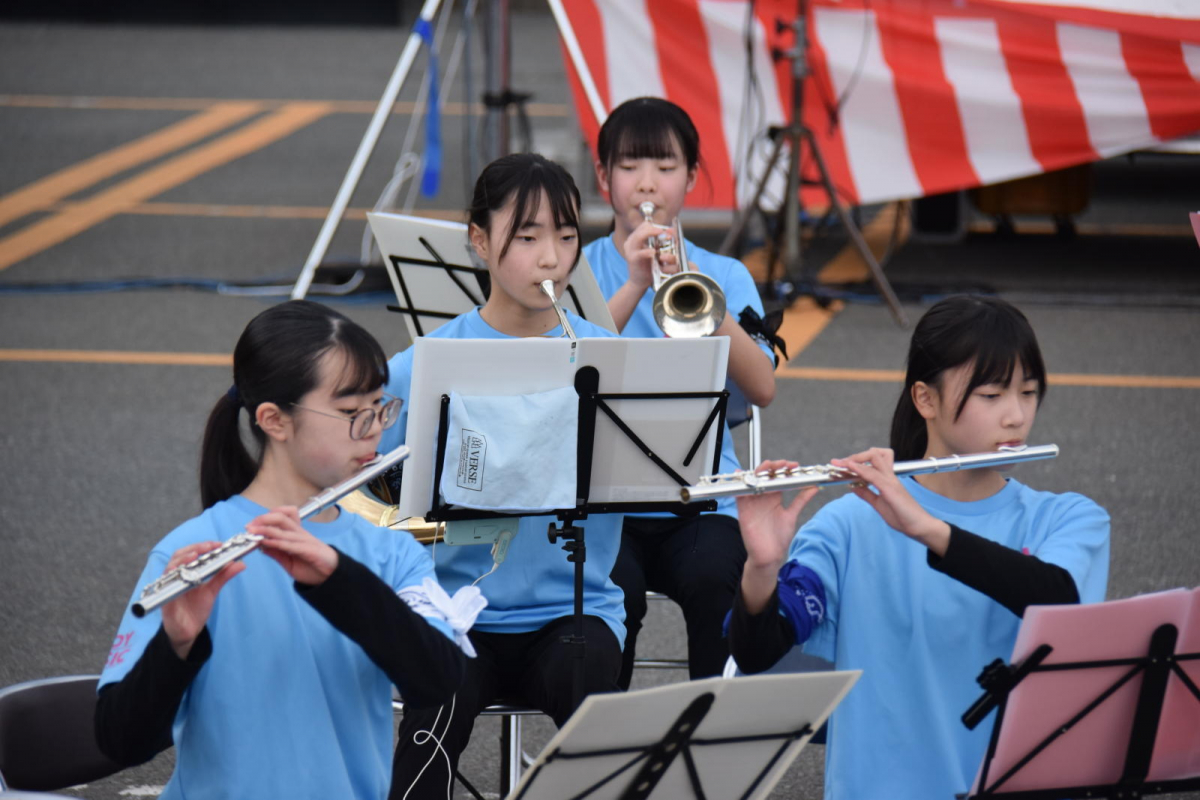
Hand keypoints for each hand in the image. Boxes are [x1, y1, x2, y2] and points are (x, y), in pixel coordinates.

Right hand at [161, 542, 244, 659]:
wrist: (188, 632)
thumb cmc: (196, 609)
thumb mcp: (212, 590)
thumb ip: (224, 576)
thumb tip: (240, 563)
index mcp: (186, 572)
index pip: (190, 553)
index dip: (202, 546)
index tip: (218, 544)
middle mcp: (175, 577)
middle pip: (178, 556)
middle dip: (193, 549)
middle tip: (209, 547)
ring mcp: (169, 588)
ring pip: (169, 569)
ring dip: (181, 561)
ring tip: (194, 556)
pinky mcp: (165, 601)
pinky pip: (165, 589)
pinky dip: (173, 580)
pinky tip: (182, 576)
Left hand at [249, 506, 338, 586]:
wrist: (331, 576)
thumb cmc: (312, 567)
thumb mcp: (289, 561)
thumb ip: (277, 553)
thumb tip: (261, 546)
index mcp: (296, 534)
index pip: (283, 516)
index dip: (267, 517)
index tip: (252, 524)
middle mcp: (300, 533)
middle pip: (281, 517)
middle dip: (263, 519)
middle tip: (249, 526)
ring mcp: (304, 540)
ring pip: (283, 528)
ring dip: (265, 529)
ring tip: (252, 531)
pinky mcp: (308, 550)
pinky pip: (289, 543)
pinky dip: (275, 542)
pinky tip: (265, 542)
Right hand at [621, 220, 678, 290]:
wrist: (640, 281)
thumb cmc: (648, 266)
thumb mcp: (655, 251)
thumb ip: (660, 242)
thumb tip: (671, 231)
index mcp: (635, 238)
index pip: (646, 225)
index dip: (658, 226)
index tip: (669, 231)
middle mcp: (631, 241)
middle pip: (643, 227)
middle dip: (656, 229)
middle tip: (667, 234)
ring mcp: (630, 250)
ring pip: (639, 236)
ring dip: (652, 235)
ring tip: (662, 238)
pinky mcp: (632, 259)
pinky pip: (640, 253)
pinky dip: (648, 252)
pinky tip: (654, 253)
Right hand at [736, 460, 819, 612]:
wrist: (769, 556)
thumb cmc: (779, 538)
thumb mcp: (791, 515)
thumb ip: (801, 500)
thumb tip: (814, 486)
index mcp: (775, 497)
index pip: (778, 477)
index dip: (785, 469)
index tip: (795, 466)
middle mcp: (763, 497)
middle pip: (765, 475)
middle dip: (773, 466)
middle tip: (784, 465)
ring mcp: (753, 501)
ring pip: (753, 480)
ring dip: (758, 471)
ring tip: (767, 467)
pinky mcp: (743, 509)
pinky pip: (739, 493)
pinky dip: (739, 483)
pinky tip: (741, 475)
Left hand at [832, 447, 949, 554]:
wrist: (919, 527)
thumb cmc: (902, 516)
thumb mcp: (878, 504)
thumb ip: (866, 494)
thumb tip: (852, 487)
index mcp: (887, 479)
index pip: (872, 462)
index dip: (856, 461)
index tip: (840, 465)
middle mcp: (889, 476)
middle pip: (874, 454)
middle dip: (855, 455)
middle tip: (840, 462)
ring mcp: (891, 481)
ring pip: (873, 459)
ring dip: (854, 459)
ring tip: (840, 463)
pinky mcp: (890, 488)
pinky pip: (873, 474)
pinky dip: (860, 469)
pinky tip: (850, 467)